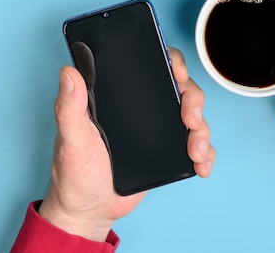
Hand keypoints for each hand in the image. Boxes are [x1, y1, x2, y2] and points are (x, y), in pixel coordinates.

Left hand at [39, 48, 214, 241]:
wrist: (88, 212)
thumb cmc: (74, 173)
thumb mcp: (71, 139)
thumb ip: (68, 107)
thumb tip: (68, 72)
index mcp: (125, 97)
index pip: (156, 67)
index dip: (174, 63)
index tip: (178, 73)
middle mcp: (147, 109)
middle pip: (183, 90)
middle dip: (195, 102)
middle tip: (190, 121)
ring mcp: (161, 131)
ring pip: (195, 118)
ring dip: (203, 132)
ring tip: (195, 153)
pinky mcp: (170, 154)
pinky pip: (197, 147)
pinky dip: (206, 154)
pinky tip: (201, 166)